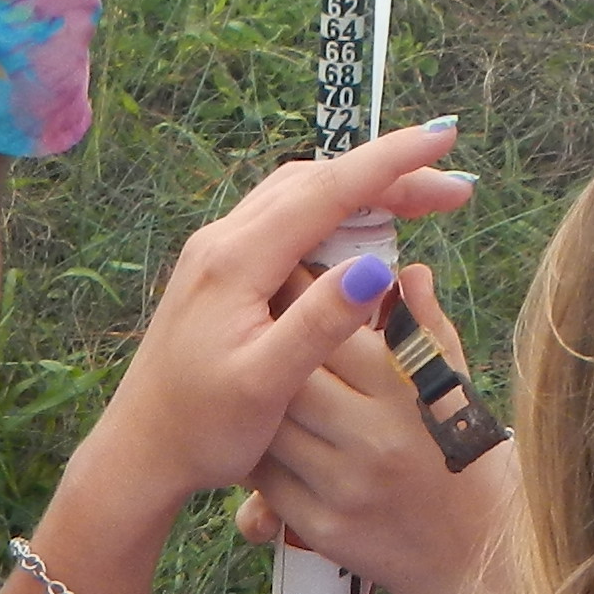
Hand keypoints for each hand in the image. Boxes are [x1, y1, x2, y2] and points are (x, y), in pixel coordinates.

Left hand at [69, 125, 475, 519]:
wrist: (140, 452)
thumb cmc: (201, 429)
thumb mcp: (265, 385)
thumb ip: (318, 325)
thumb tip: (377, 269)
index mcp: (237, 261)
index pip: (326, 191)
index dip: (390, 164)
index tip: (444, 141)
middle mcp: (223, 242)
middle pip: (316, 181)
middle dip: (388, 174)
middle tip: (453, 189)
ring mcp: (217, 253)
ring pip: (299, 194)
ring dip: (361, 188)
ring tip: (422, 202)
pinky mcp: (219, 271)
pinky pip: (285, 217)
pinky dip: (334, 210)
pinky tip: (363, 232)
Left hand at [245, 263, 518, 593]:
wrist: (478, 558)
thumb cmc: (469, 461)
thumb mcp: (458, 391)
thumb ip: (428, 330)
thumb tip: (408, 270)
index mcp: (407, 393)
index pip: (339, 327)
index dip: (309, 297)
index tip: (294, 276)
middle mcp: (373, 438)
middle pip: (293, 373)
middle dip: (272, 342)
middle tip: (256, 319)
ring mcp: (344, 486)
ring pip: (271, 426)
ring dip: (259, 399)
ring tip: (253, 375)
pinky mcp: (323, 527)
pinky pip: (268, 482)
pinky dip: (259, 456)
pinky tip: (258, 437)